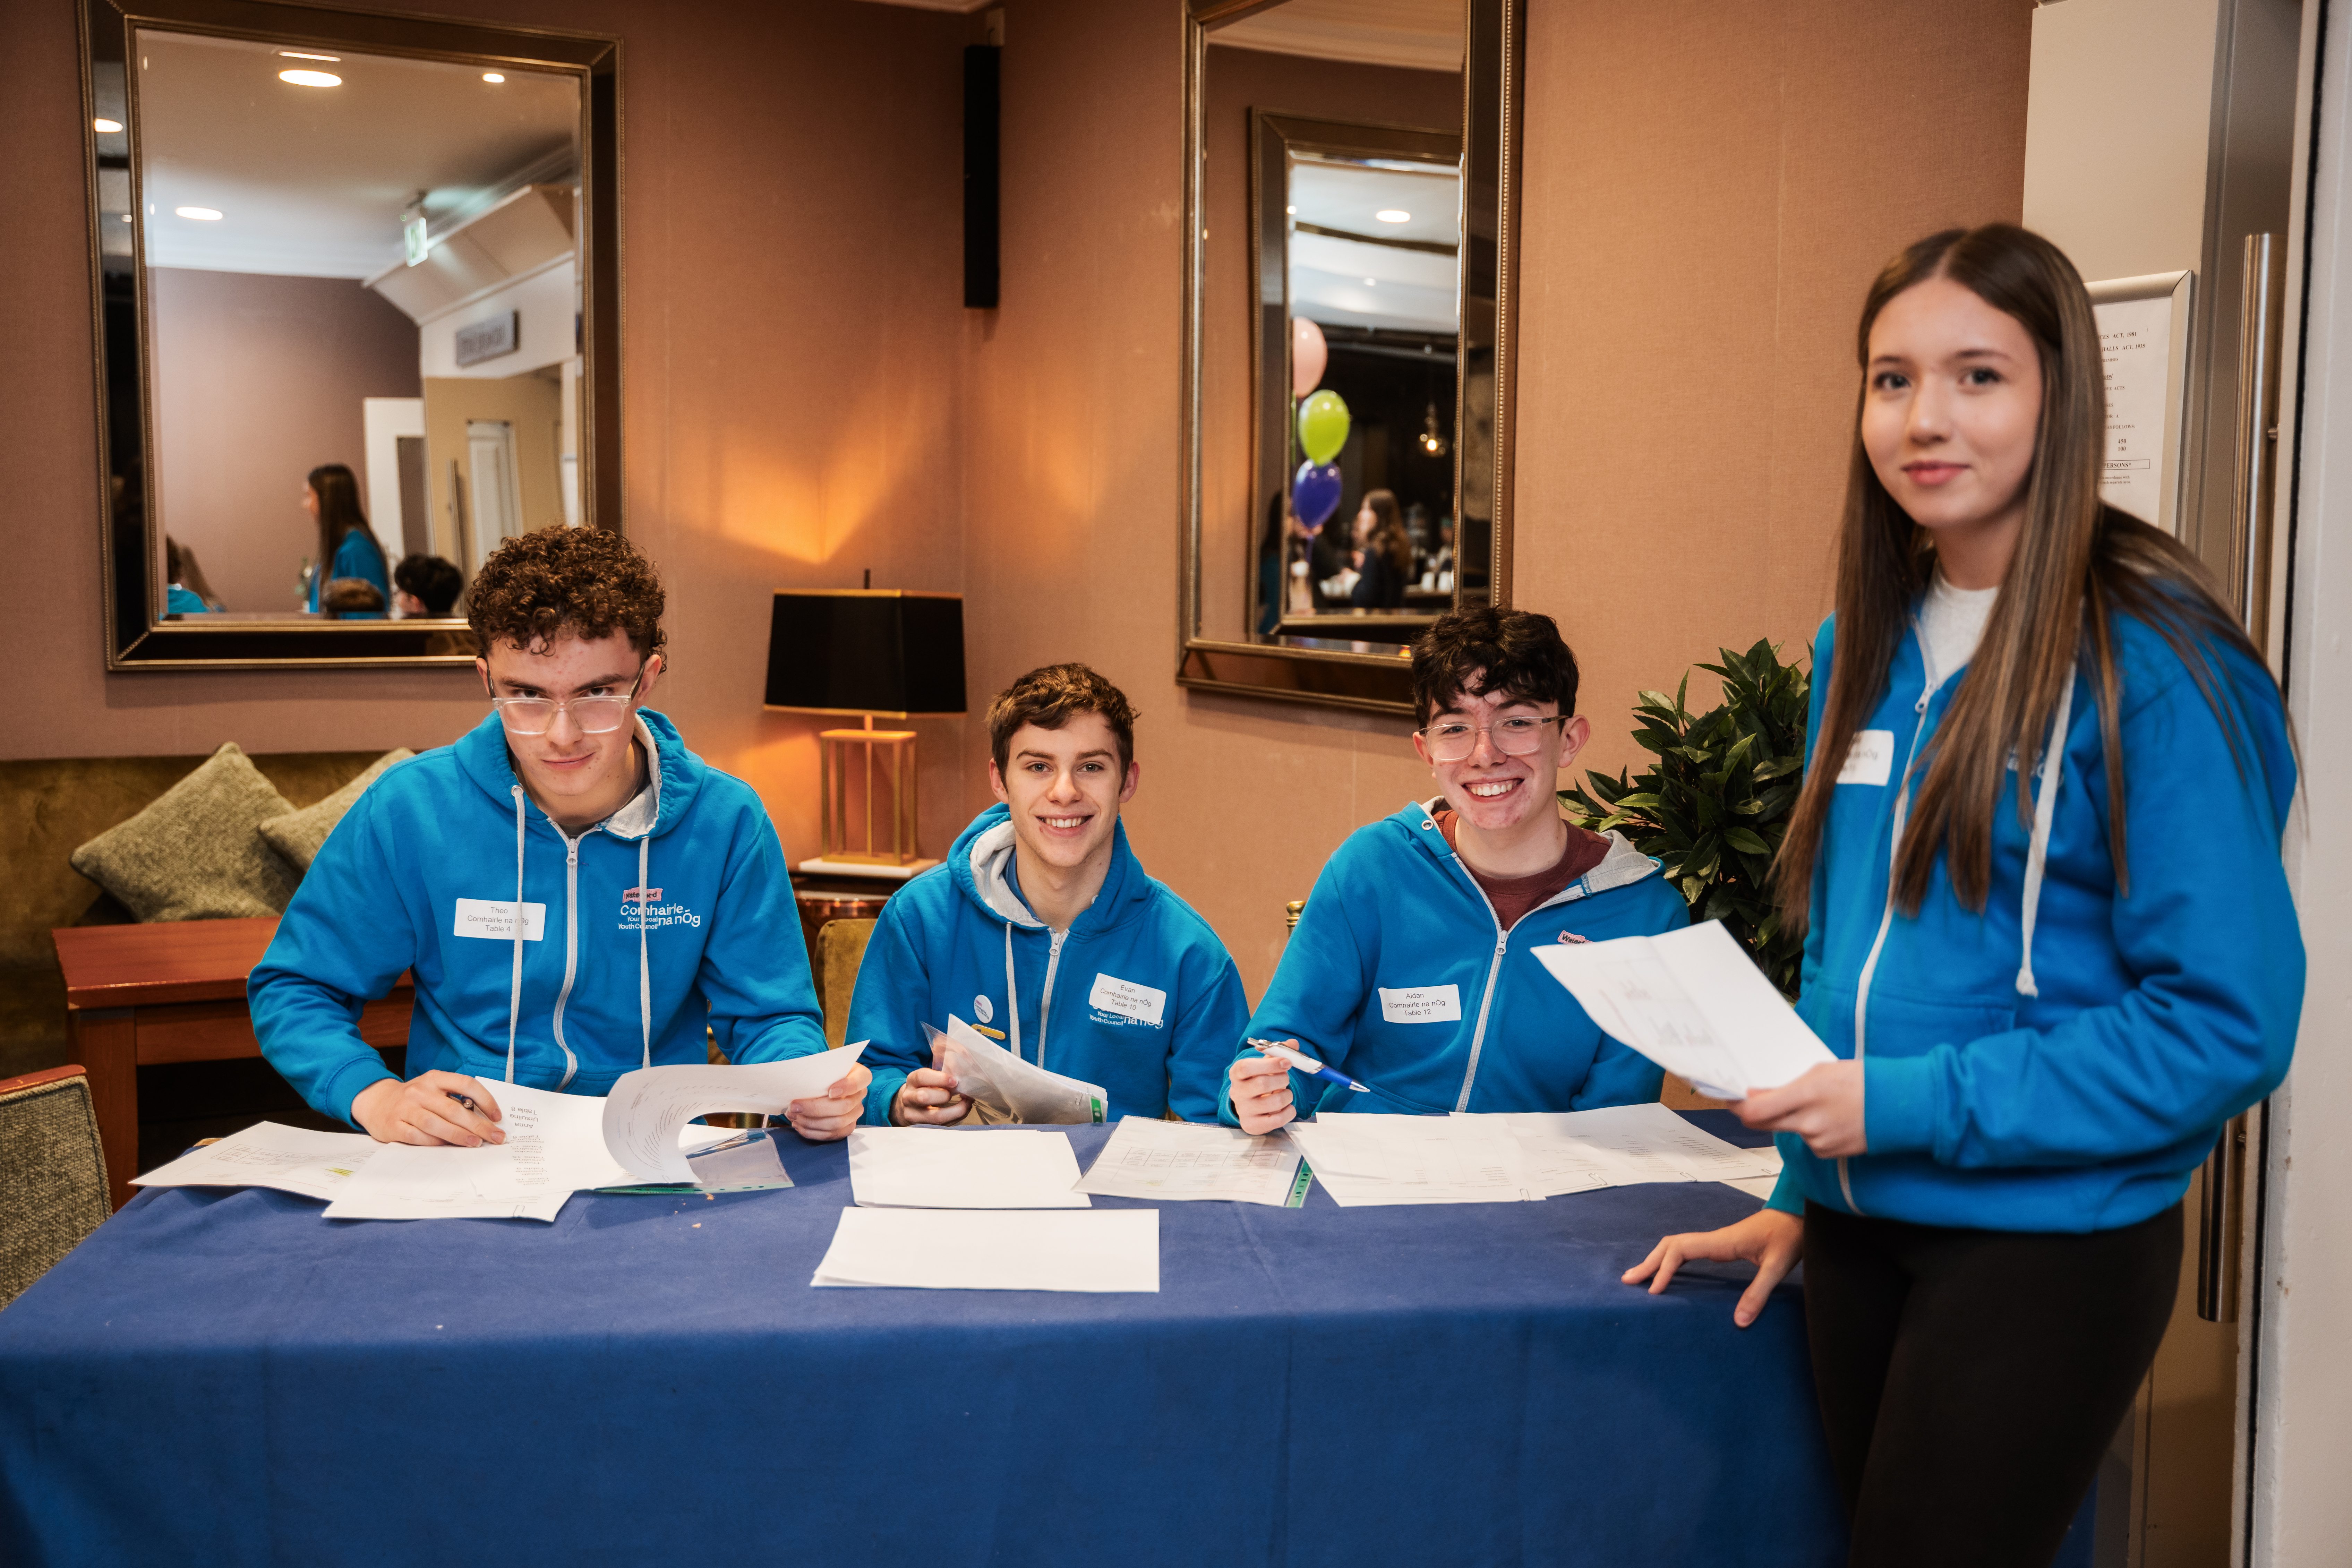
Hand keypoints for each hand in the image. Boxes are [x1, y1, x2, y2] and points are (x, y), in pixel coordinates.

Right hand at [351, 1070, 504, 1146]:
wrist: (376, 1102)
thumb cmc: (415, 1099)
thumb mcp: (434, 1089)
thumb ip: (455, 1099)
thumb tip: (485, 1119)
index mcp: (435, 1078)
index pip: (466, 1084)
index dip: (485, 1100)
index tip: (497, 1116)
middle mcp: (420, 1091)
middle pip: (454, 1109)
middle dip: (479, 1125)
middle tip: (496, 1137)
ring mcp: (406, 1108)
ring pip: (436, 1124)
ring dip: (459, 1135)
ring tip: (476, 1143)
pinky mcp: (395, 1126)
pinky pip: (418, 1136)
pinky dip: (435, 1142)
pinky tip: (448, 1146)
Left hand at [785, 1062, 872, 1141]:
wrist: (826, 1082)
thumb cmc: (826, 1072)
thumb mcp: (826, 1065)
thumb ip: (820, 1070)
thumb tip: (801, 1079)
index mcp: (861, 1076)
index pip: (858, 1082)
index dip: (846, 1088)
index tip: (830, 1091)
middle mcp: (860, 1096)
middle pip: (844, 1107)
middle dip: (815, 1109)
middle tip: (794, 1106)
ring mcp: (855, 1114)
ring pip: (836, 1124)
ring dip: (810, 1122)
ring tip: (793, 1115)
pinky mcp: (847, 1127)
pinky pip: (831, 1135)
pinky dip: (812, 1132)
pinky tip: (799, 1124)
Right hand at [892, 1066, 970, 1125]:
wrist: (910, 1105)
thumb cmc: (926, 1087)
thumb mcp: (929, 1075)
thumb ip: (945, 1068)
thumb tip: (967, 1059)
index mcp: (912, 1080)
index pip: (921, 1077)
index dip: (940, 1078)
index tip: (954, 1080)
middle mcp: (909, 1097)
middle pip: (924, 1097)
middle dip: (945, 1095)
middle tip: (958, 1092)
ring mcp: (913, 1114)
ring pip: (935, 1116)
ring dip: (955, 1110)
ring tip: (966, 1103)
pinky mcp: (922, 1126)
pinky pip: (942, 1125)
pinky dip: (956, 1118)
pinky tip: (963, 1110)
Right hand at [1229, 1048, 1296, 1135]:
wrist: (1250, 1105)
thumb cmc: (1259, 1081)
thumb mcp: (1266, 1065)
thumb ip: (1279, 1053)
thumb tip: (1293, 1043)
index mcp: (1237, 1074)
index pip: (1246, 1067)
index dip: (1270, 1064)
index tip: (1287, 1062)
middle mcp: (1236, 1092)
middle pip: (1262, 1084)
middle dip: (1282, 1079)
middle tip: (1286, 1079)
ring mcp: (1243, 1110)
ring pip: (1273, 1102)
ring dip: (1287, 1096)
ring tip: (1285, 1094)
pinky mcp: (1251, 1125)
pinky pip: (1277, 1120)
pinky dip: (1288, 1112)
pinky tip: (1286, 1107)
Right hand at [1622, 1208, 1803, 1327]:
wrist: (1798, 1217)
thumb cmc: (1789, 1237)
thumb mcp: (1777, 1266)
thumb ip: (1758, 1293)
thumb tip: (1739, 1322)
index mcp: (1721, 1242)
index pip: (1681, 1250)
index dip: (1664, 1269)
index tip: (1654, 1290)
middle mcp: (1713, 1239)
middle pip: (1670, 1245)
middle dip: (1649, 1262)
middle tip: (1628, 1281)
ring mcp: (1716, 1241)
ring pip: (1677, 1246)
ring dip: (1657, 1259)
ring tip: (1639, 1277)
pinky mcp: (1721, 1246)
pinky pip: (1687, 1250)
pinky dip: (1671, 1259)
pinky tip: (1668, 1272)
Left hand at [1737, 1060, 1864, 1157]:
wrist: (1900, 1105)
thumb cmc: (1862, 1081)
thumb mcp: (1820, 1071)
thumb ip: (1787, 1086)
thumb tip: (1757, 1095)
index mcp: (1806, 1095)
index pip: (1755, 1111)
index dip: (1737, 1106)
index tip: (1730, 1099)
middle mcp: (1809, 1123)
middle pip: (1763, 1124)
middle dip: (1753, 1113)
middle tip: (1749, 1101)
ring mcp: (1818, 1141)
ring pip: (1788, 1130)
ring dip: (1790, 1118)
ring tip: (1815, 1103)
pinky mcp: (1828, 1153)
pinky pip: (1806, 1140)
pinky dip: (1809, 1129)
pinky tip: (1829, 1117)